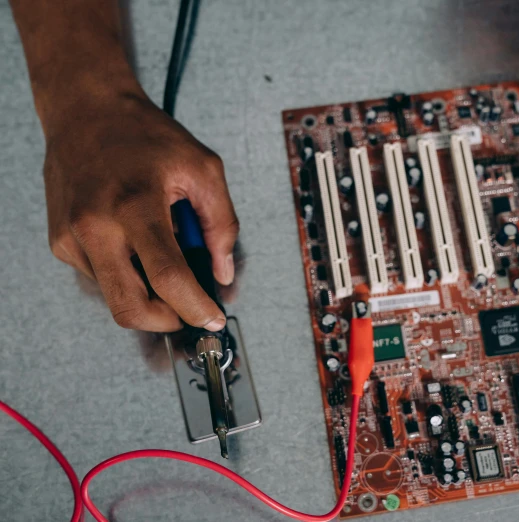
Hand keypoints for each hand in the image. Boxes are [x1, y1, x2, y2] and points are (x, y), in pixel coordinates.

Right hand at [44, 91, 237, 331]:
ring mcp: (72, 238)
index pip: (167, 277)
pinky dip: (127, 273)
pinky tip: (135, 240)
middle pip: (129, 308)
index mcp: (135, 205)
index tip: (212, 319)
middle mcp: (95, 226)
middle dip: (166, 321)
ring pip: (115, 297)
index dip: (195, 307)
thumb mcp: (203, 168)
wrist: (85, 110)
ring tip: (160, 248)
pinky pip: (101, 278)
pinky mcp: (61, 243)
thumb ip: (221, 224)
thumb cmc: (146, 135)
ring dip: (147, 291)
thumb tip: (223, 272)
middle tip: (189, 309)